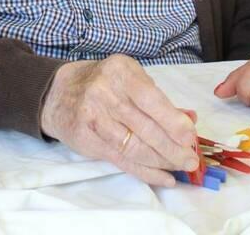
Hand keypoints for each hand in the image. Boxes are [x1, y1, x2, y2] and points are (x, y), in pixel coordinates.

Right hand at [40, 55, 199, 186]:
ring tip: (180, 167)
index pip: (150, 99)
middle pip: (144, 127)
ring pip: (134, 147)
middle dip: (172, 147)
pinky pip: (122, 160)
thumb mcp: (130, 80)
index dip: (172, 121)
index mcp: (120, 72)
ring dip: (162, 161)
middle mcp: (104, 92)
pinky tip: (164, 177)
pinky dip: (146, 172)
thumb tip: (190, 119)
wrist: (58, 93)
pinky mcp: (87, 139)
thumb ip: (159, 100)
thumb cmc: (103, 84)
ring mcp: (93, 117)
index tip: (191, 137)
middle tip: (191, 160)